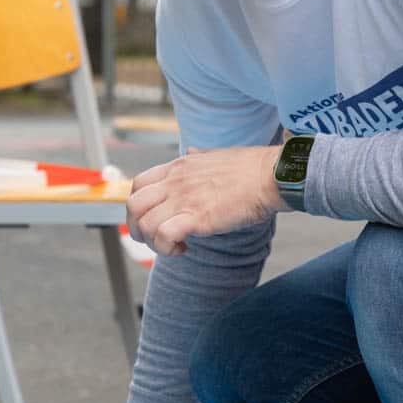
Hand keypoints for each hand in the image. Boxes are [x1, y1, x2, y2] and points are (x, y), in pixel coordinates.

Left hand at [127, 145, 283, 256]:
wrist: (270, 176)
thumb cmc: (250, 168)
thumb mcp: (216, 155)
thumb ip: (199, 157)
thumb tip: (192, 152)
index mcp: (177, 168)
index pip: (138, 185)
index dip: (138, 206)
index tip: (153, 218)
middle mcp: (174, 182)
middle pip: (133, 206)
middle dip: (137, 228)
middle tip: (154, 239)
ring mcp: (183, 199)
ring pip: (145, 225)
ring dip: (153, 242)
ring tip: (173, 246)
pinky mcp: (196, 218)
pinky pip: (163, 236)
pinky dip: (167, 248)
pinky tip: (183, 249)